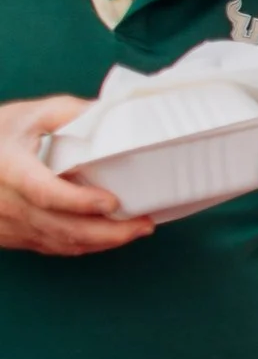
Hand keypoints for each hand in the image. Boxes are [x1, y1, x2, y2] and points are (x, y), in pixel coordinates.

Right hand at [0, 96, 157, 255]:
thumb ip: (69, 112)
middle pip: (60, 227)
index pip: (44, 192)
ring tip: (136, 230)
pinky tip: (106, 237)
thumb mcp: (29, 115)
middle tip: (144, 224)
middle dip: (107, 232)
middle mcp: (6, 202)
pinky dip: (81, 245)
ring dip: (101, 242)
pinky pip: (50, 246)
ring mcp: (7, 224)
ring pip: (58, 242)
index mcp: (9, 169)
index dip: (79, 201)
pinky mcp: (11, 236)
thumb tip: (113, 112)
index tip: (112, 202)